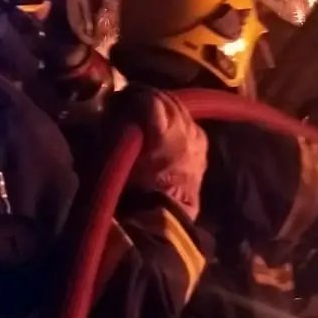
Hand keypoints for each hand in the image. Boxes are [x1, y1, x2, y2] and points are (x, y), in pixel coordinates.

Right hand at [109, 86, 207, 220]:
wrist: (159, 221)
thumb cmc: (130, 190)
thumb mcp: (115, 155)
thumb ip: (116, 128)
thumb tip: (117, 111)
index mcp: (161, 130)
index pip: (149, 99)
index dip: (133, 95)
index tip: (121, 97)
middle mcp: (184, 131)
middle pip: (169, 101)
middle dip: (151, 98)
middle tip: (135, 101)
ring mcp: (197, 141)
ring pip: (184, 113)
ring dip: (167, 109)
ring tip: (153, 115)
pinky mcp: (203, 155)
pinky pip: (193, 129)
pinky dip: (181, 126)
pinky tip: (171, 131)